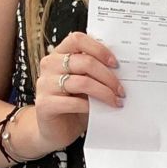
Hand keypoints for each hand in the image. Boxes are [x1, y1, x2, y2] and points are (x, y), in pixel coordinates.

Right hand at [27, 32, 122, 154]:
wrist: (56, 128)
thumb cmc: (74, 101)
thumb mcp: (86, 81)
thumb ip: (95, 69)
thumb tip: (121, 66)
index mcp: (59, 54)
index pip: (77, 39)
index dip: (99, 49)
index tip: (116, 63)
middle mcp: (49, 65)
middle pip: (85, 62)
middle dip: (109, 76)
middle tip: (122, 90)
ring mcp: (45, 84)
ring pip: (82, 82)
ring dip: (104, 92)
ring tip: (116, 101)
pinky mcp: (44, 104)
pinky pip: (73, 102)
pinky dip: (90, 107)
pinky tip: (98, 111)